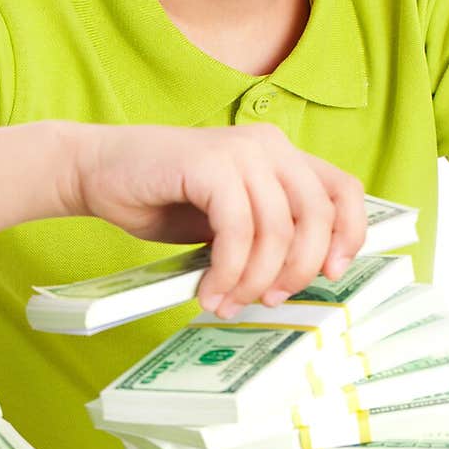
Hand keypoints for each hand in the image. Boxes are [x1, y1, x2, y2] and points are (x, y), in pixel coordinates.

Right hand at [67, 121, 367, 317]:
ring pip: (276, 231)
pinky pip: (237, 231)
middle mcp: (269, 146)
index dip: (349, 235)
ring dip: (253, 280)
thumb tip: (301, 278)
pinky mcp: (210, 163)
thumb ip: (267, 235)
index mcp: (283, 156)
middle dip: (297, 270)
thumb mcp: (232, 220)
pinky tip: (208, 289)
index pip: (343, 190)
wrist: (99, 171)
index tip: (331, 274)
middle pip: (316, 217)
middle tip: (268, 300)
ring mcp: (241, 150)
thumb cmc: (165, 199)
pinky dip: (227, 271)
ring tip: (226, 302)